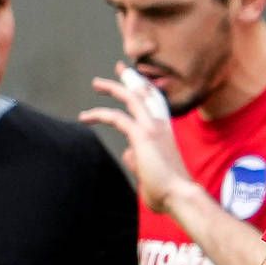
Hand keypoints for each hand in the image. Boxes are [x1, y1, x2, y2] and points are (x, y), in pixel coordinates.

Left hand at [80, 72, 191, 213]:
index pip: (157, 104)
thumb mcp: (151, 171)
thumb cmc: (168, 191)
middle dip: (132, 79)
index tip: (136, 80)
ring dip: (113, 88)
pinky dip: (99, 114)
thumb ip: (139, 159)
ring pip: (132, 97)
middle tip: (121, 68)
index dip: (145, 90)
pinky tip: (85, 117)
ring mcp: (152, 128)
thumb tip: (128, 153)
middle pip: (146, 94)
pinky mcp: (142, 135)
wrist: (180, 196)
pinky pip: (116, 117)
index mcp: (166, 133)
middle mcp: (161, 126)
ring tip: (97, 83)